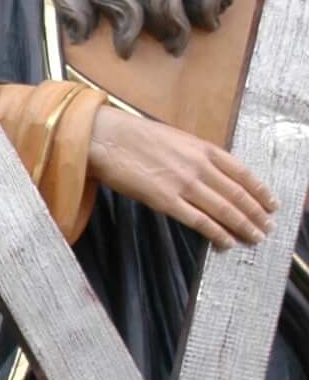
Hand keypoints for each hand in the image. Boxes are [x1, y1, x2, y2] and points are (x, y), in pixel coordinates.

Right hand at [88, 104, 273, 249]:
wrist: (108, 139)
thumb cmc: (137, 137)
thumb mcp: (177, 139)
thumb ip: (197, 156)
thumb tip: (212, 174)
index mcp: (204, 149)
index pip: (243, 173)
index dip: (260, 191)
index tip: (271, 203)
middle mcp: (200, 166)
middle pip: (237, 194)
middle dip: (256, 213)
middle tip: (267, 228)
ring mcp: (184, 184)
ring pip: (223, 209)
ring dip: (242, 226)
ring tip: (254, 238)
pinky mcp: (166, 200)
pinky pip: (198, 220)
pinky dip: (216, 233)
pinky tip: (225, 242)